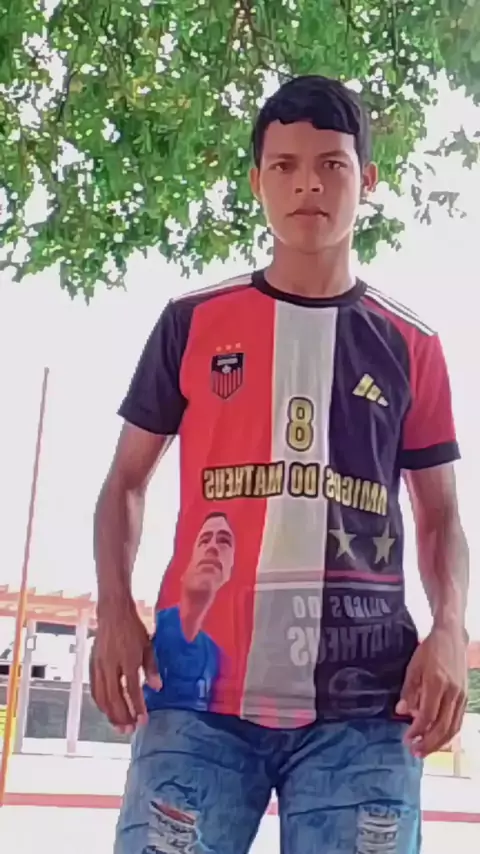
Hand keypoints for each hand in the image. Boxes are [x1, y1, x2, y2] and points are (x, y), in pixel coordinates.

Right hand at [90, 599, 161, 733]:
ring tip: (119, 726)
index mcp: (127, 660)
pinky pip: (94, 689)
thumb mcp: (148, 645)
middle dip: (122, 716)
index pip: (132, 690)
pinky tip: (106, 710)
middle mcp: (111, 666)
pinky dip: (100, 703)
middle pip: (114, 698)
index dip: (137, 707)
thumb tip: (157, 688)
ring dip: (110, 714)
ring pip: (102, 696)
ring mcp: (99, 666)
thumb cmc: (133, 628)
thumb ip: (152, 667)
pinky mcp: (92, 665)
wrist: (113, 612)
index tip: (143, 721)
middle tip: (130, 730)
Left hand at [395, 625, 467, 756]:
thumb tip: (402, 712)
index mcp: (437, 683)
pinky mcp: (466, 697)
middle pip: (442, 726)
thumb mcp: (413, 667)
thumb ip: (408, 690)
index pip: (428, 715)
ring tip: (425, 750)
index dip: (417, 731)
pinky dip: (449, 734)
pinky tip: (438, 739)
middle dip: (428, 743)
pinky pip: (458, 721)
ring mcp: (462, 695)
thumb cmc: (429, 650)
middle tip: (415, 752)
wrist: (451, 637)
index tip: (407, 740)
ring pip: (453, 727)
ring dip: (439, 743)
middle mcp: (452, 692)